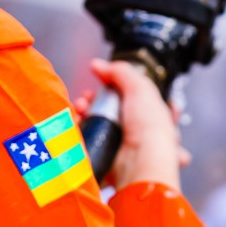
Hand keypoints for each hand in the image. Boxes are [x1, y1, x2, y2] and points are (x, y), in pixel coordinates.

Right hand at [74, 59, 190, 190]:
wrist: (140, 161)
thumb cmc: (150, 129)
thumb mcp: (140, 88)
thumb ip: (121, 72)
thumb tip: (98, 65)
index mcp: (151, 116)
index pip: (130, 98)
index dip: (114, 89)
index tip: (102, 82)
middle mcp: (136, 132)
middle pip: (108, 110)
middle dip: (94, 101)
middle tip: (87, 98)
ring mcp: (119, 146)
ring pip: (95, 124)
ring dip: (84, 113)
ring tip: (80, 108)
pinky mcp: (104, 157)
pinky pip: (86, 140)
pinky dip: (77, 129)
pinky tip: (75, 121)